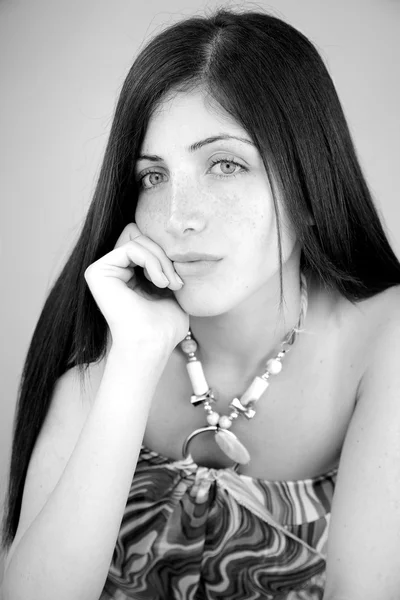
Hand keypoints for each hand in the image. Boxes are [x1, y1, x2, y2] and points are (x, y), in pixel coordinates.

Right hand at [84, 223, 188, 349]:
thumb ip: (168, 264)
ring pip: (138, 240)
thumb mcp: (172, 286)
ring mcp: (103, 270)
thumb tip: (176, 243)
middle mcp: (113, 270)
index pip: (147, 241)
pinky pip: (131, 247)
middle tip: (177, 282)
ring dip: (162, 261)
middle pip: (142, 235)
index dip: (166, 252)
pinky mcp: (97, 271)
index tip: (179, 279)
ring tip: (170, 285)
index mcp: (128, 273)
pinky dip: (152, 261)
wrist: (153, 343)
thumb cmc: (166, 325)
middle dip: (165, 255)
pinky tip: (160, 283)